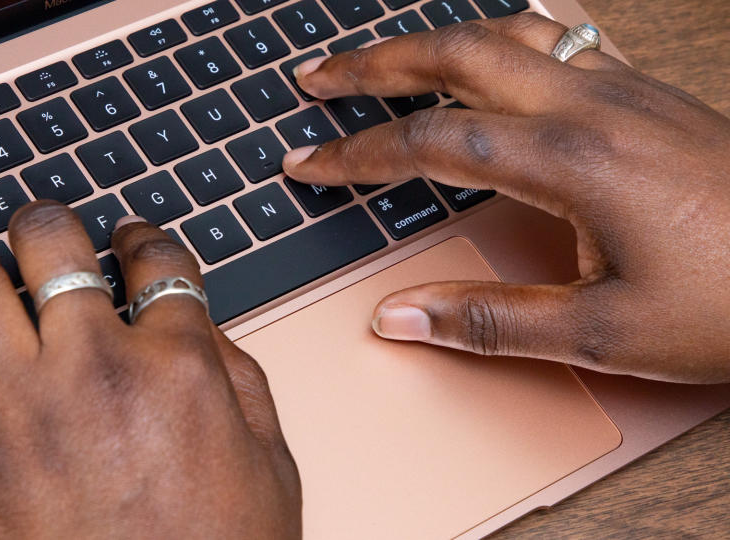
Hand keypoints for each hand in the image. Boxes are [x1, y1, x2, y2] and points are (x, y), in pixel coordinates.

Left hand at [0, 202, 300, 538]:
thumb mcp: (268, 456)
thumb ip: (237, 373)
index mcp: (178, 365)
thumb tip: (196, 323)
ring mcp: (27, 411)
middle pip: (52, 248)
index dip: (142, 235)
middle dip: (48, 223)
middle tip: (45, 227)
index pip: (154, 259)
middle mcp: (97, 371)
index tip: (131, 238)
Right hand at [283, 13, 729, 382]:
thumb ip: (489, 320)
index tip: (308, 163)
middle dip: (375, 63)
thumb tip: (399, 318)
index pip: (430, 142)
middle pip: (456, 54)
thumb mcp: (602, 333)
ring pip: (507, 30)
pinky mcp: (648, 91)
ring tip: (389, 56)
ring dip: (436, 39)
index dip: (357, 153)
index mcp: (569, 159)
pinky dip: (508, 31)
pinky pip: (563, 34)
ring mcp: (622, 88)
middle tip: (320, 76)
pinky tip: (497, 41)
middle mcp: (590, 105)